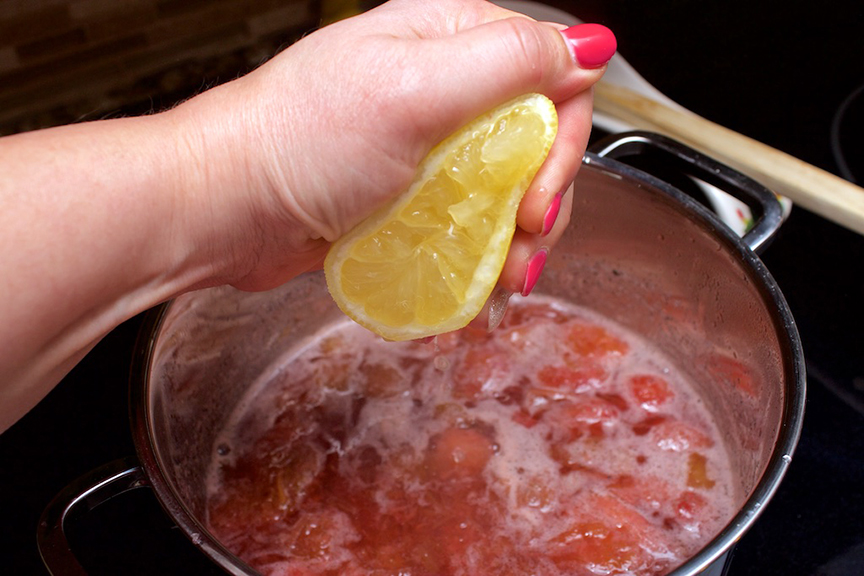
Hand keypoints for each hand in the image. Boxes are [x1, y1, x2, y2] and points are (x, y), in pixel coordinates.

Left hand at [175, 0, 613, 296]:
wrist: (225, 210)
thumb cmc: (300, 141)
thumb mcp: (412, 88)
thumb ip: (508, 62)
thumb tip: (590, 46)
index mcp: (447, 41)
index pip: (547, 74)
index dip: (561, 136)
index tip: (540, 191)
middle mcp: (441, 88)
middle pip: (534, 137)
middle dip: (543, 193)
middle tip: (527, 234)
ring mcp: (423, 147)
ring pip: (505, 186)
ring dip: (518, 234)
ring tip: (505, 272)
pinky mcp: (406, 197)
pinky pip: (467, 221)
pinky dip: (482, 253)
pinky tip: (481, 279)